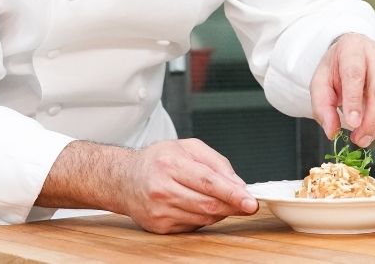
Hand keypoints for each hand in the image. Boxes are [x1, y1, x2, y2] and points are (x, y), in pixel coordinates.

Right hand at [118, 138, 256, 233]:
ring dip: (221, 212)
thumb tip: (238, 184)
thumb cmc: (158, 160)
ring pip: (203, 217)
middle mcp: (162, 189)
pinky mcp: (159, 226)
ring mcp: (159, 211)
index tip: (250, 201)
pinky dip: (205, 218)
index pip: (208, 182)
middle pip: (208, 204)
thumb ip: (217, 162)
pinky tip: (203, 206)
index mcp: (170, 164)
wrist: (123, 179)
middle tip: (248, 204)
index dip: (233, 194)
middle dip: (233, 206)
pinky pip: (193, 226)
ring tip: (224, 201)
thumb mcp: (188, 147)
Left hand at [310, 33, 374, 146]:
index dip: (354, 100)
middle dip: (370, 120)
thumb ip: (322, 107)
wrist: (352, 58)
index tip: (351, 123)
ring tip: (363, 137)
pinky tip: (373, 129)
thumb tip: (332, 130)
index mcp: (353, 48)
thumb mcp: (320, 84)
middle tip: (358, 138)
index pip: (355, 74)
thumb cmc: (337, 69)